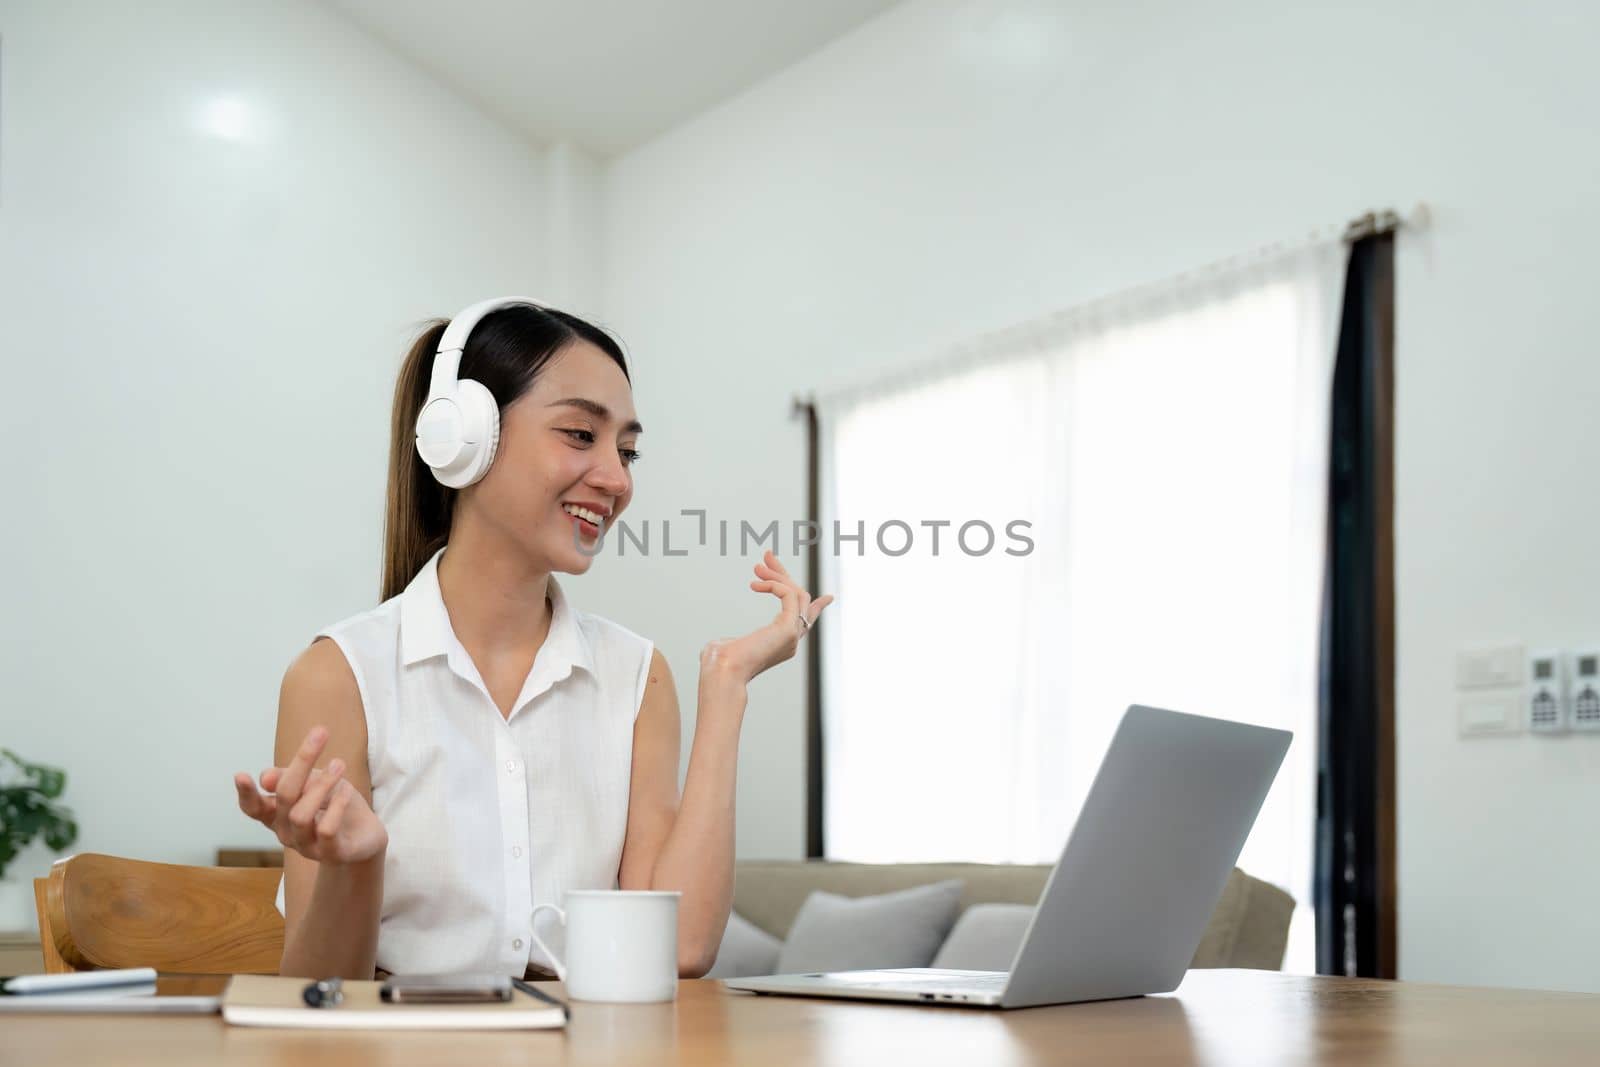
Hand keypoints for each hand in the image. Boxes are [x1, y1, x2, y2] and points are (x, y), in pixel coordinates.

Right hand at [233, 727, 387, 865]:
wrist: (366, 837)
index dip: (245, 794)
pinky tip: (347, 791)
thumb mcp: (314, 783)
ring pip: (301, 815)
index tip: (240, 775)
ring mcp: (307, 846)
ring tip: (339, 764)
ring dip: (322, 784)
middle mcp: (286, 832)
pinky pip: (326, 830)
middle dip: (302, 762)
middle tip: (320, 734)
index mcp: (277, 814)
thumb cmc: (334, 805)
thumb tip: (265, 778)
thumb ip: (291, 778)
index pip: (253, 807)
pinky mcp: (331, 855)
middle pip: (285, 796)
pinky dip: (336, 806)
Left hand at [701, 551, 834, 685]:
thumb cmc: (717, 666)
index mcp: (780, 646)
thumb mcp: (727, 647)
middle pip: (801, 600)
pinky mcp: (787, 630)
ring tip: (757, 567)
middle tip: (766, 556)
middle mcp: (790, 641)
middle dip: (784, 575)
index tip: (828, 597)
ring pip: (798, 594)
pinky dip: (775, 586)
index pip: (805, 622)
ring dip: (778, 576)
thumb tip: (728, 642)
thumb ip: (734, 641)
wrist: (722, 674)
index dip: (816, 606)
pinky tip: (756, 585)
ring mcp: (791, 635)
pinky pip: (791, 596)